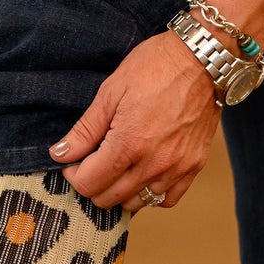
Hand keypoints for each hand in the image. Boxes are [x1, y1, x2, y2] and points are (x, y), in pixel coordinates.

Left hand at [53, 0, 263, 212]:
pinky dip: (151, 195)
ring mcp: (177, 168)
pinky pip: (167, 199)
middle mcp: (154, 163)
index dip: (74, 176)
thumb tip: (60, 154)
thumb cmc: (155, 67)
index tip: (73, 163)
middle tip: (92, 165)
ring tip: (116, 170)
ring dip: (120, 193)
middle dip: (93, 185)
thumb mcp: (110, 93)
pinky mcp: (194, 166)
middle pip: (110, 199)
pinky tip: (142, 176)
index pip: (90, 184)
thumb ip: (85, 130)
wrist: (202, 59)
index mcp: (129, 144)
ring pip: (138, 203)